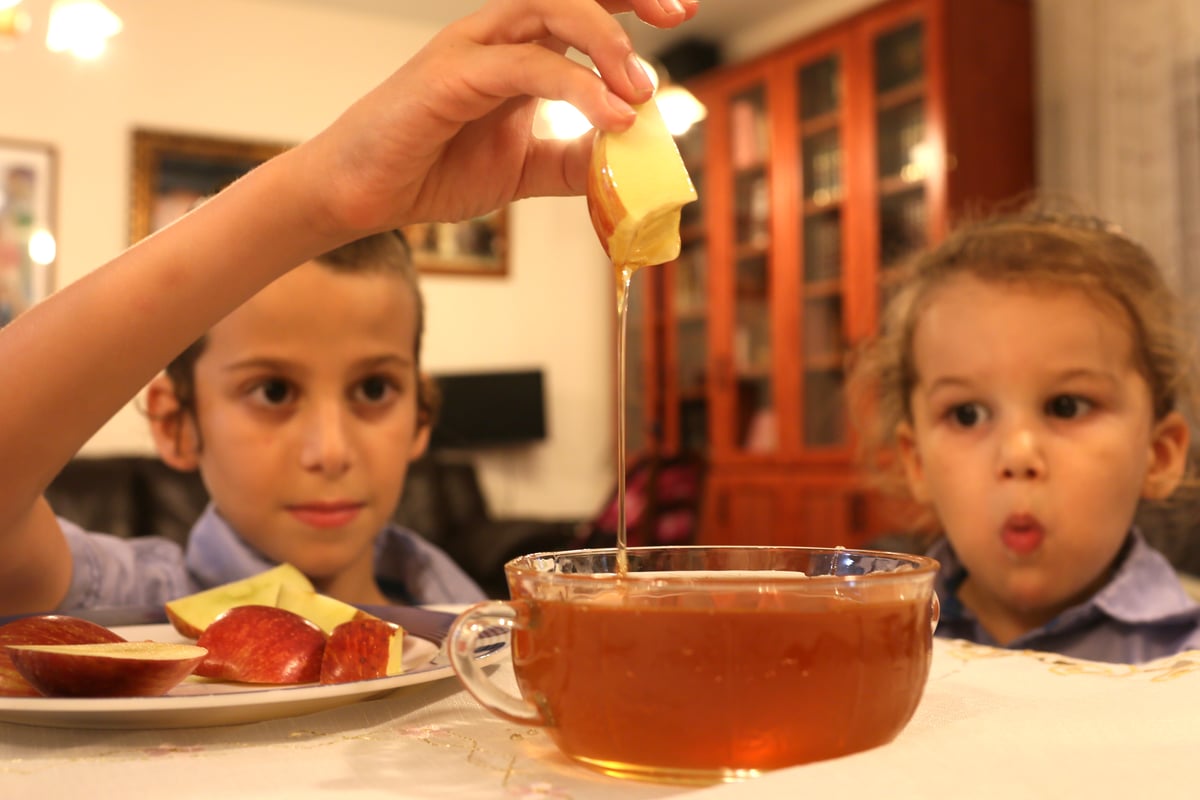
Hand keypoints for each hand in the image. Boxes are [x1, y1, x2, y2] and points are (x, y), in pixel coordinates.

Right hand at [299, 0, 698, 235]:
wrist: (364, 195)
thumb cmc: (433, 168)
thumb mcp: (526, 167)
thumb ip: (576, 160)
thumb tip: (631, 162)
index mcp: (518, 50)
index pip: (582, 8)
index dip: (632, 0)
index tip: (680, 11)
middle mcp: (498, 36)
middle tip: (676, 17)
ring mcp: (472, 48)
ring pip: (550, 10)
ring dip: (606, 42)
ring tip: (641, 91)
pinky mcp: (450, 74)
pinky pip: (525, 66)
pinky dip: (575, 87)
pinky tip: (610, 115)